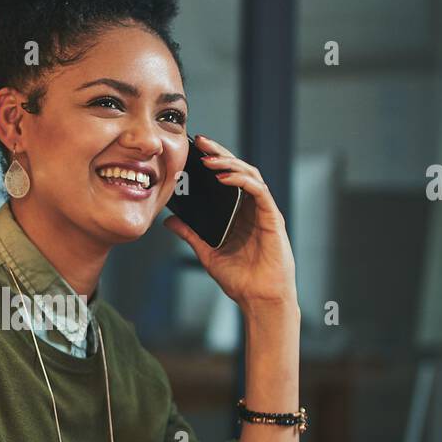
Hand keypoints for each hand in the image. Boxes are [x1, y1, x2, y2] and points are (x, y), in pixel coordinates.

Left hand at [163, 134, 298, 309]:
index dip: (213, 162)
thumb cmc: (239, 278)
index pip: (226, 178)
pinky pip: (259, 192)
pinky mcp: (272, 218)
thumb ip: (190, 234)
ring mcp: (263, 211)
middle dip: (220, 154)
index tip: (194, 150)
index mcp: (237, 213)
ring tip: (210, 160)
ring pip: (250, 175)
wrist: (259, 298)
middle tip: (201, 143)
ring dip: (230, 164)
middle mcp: (251, 208)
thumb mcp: (206, 252)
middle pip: (238, 170)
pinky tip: (225, 179)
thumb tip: (169, 220)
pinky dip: (242, 181)